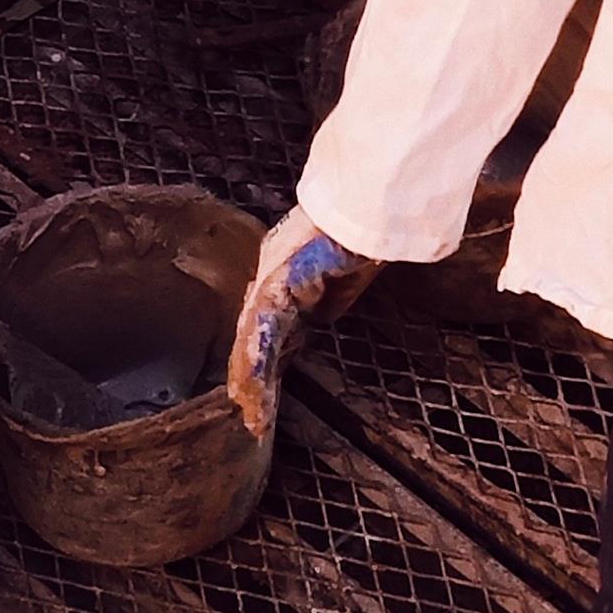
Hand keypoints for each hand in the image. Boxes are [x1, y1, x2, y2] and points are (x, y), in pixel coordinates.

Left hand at [226, 207, 375, 433]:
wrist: (366, 205)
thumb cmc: (365, 227)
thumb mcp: (346, 271)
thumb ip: (331, 293)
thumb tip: (322, 315)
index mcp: (287, 262)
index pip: (269, 313)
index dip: (263, 346)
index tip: (265, 374)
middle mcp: (270, 268)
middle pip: (252, 327)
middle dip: (249, 367)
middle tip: (247, 403)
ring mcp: (268, 276)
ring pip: (250, 335)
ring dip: (249, 375)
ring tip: (249, 407)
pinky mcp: (274, 285)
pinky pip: (259, 333)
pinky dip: (254, 364)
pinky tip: (251, 390)